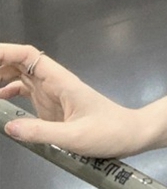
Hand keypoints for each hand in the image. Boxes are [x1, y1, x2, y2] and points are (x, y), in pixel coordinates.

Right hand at [0, 43, 141, 157]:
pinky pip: (27, 93)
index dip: (5, 52)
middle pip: (21, 63)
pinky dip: (9, 92)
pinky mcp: (53, 107)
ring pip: (22, 76)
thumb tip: (8, 126)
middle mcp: (55, 83)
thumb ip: (41, 132)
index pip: (30, 56)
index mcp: (62, 82)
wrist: (131, 134)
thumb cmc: (108, 132)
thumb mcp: (74, 136)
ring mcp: (53, 94)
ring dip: (1, 76)